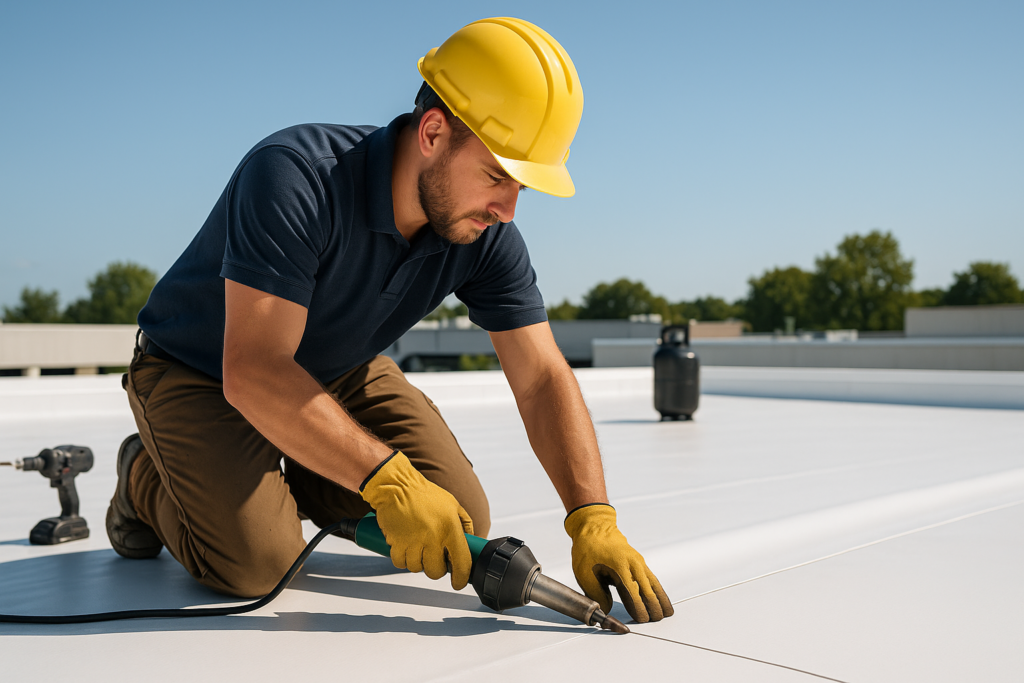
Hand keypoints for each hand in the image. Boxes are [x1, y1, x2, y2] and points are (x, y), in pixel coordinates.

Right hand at [360, 451, 474, 589]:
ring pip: (417, 568)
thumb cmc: (425, 494)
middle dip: (435, 569)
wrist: (397, 486)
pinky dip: (402, 559)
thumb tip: (471, 540)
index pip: (461, 562)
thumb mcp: (452, 504)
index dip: (461, 578)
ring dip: (417, 563)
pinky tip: (405, 548)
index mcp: (451, 528)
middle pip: (436, 571)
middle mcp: (434, 537)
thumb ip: (464, 523)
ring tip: (417, 548)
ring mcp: (414, 541)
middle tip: (433, 558)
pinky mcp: (396, 543)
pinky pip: (400, 563)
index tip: (458, 582)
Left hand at [564, 503, 672, 622]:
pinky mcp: (638, 561)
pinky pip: (651, 577)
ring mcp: (638, 562)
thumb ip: (596, 594)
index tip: (642, 620)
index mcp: (620, 567)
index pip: (634, 593)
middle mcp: (633, 564)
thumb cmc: (588, 549)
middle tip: (656, 620)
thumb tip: (606, 610)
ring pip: (653, 583)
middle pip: (648, 589)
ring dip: (661, 598)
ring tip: (667, 612)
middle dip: (654, 607)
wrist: (594, 527)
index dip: (639, 608)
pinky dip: (657, 589)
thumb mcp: (584, 573)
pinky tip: (660, 596)